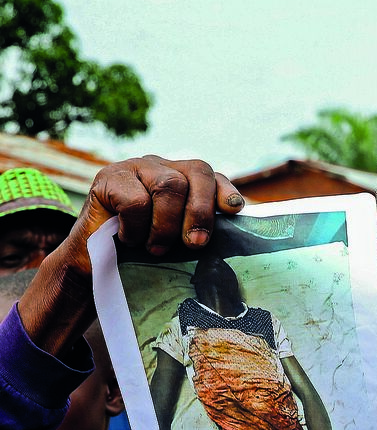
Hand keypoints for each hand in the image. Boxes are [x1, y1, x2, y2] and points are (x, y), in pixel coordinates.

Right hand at [68, 155, 244, 274]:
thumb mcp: (176, 240)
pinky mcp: (109, 177)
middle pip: (197, 173)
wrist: (91, 262)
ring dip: (166, 225)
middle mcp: (164, 167)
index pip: (211, 176)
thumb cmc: (140, 251)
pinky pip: (136, 200)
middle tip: (196, 244)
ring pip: (169, 186)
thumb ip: (198, 229)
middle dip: (200, 212)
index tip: (233, 210)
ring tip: (156, 248)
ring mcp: (137, 167)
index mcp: (183, 178)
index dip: (224, 191)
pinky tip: (129, 239)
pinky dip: (136, 226)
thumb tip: (228, 230)